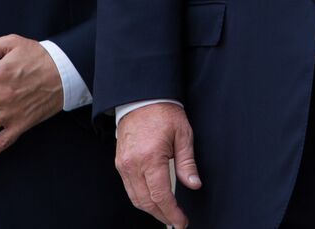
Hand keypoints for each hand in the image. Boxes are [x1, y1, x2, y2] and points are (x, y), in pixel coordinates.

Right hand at [116, 102, 200, 227]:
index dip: (172, 212)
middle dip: (162, 215)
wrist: (142, 98)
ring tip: (167, 214)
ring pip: (136, 198)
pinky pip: (129, 189)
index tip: (181, 221)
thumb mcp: (183, 135)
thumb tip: (194, 184)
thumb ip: (187, 163)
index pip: (160, 195)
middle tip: (177, 221)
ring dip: (151, 210)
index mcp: (150, 158)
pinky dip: (141, 199)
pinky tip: (153, 201)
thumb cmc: (165, 113)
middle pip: (146, 202)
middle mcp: (133, 165)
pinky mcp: (120, 164)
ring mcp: (123, 165)